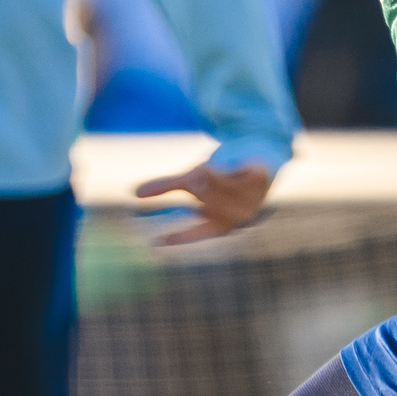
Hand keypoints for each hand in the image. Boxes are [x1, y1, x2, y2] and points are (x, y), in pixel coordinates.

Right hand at [132, 158, 273, 247]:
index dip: (179, 237)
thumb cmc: (223, 172)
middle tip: (194, 176)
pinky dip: (229, 165)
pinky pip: (239, 170)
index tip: (156, 241)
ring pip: (223, 183)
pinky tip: (224, 163)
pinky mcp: (262, 176)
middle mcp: (240, 216)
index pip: (198, 233)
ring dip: (212, 174)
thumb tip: (135, 192)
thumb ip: (168, 186)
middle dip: (200, 188)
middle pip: (209, 200)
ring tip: (206, 166)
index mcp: (223, 223)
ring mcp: (253, 197)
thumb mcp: (193, 179)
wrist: (260, 154)